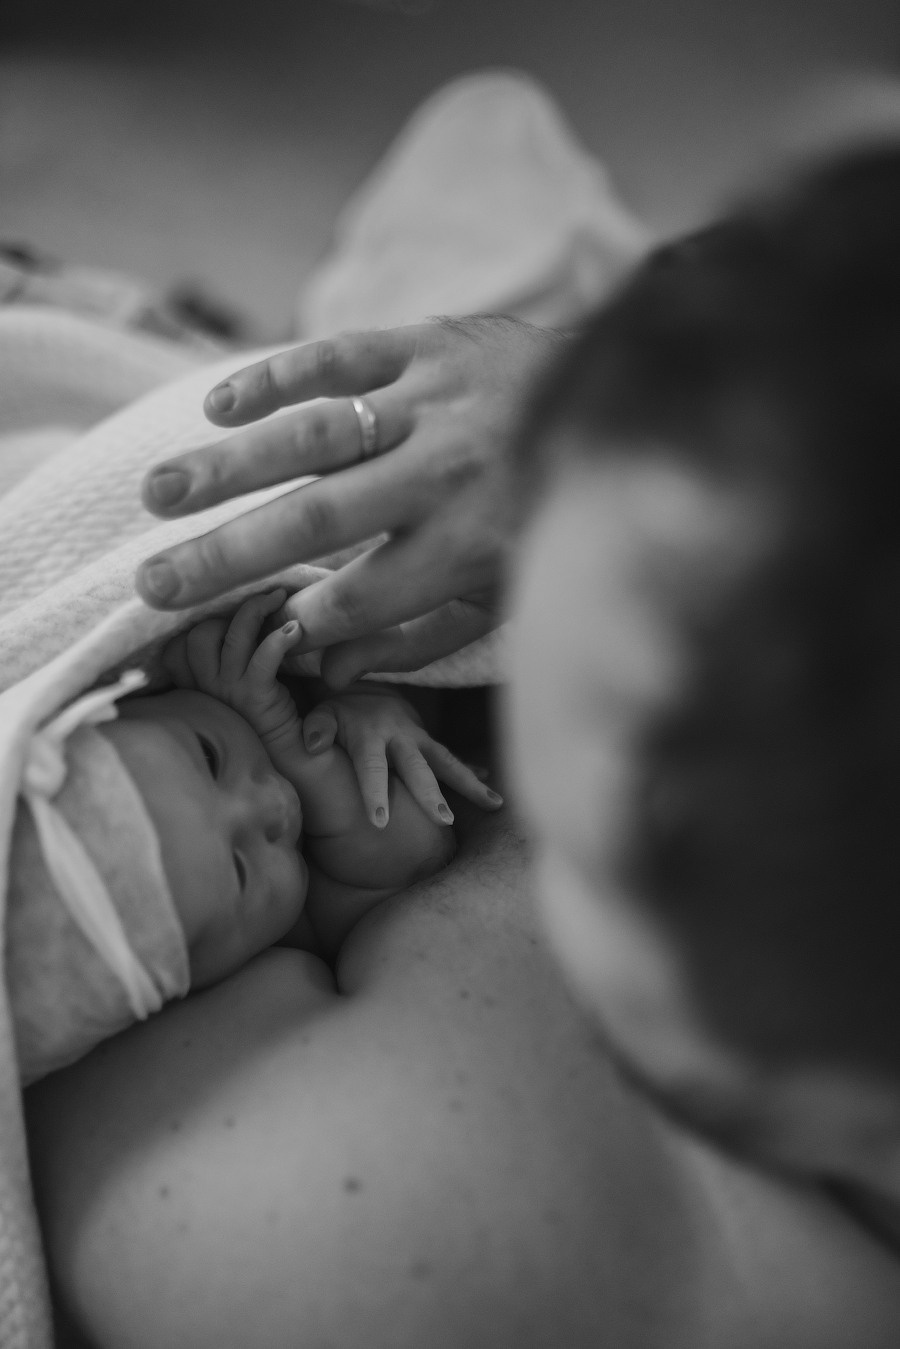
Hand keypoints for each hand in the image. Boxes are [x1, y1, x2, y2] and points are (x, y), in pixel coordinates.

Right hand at [137, 316, 566, 686]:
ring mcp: (435, 402)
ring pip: (314, 435)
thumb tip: (329, 668)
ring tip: (157, 493)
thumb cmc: (552, 512)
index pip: (370, 595)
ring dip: (228, 465)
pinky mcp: (429, 344)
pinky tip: (216, 406)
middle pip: (320, 521)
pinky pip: (339, 355)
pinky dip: (276, 378)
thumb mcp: (507, 591)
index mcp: (472, 544)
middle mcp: (447, 474)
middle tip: (154, 581)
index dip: (312, 622)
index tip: (266, 636)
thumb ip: (421, 632)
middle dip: (229, 557)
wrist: (631, 398)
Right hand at [161, 589, 301, 748]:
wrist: (286, 752)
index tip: (225, 617)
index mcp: (197, 685)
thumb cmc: (262, 711)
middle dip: (227, 611)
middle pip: (199, 635)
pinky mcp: (257, 695)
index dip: (197, 625)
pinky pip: (264, 656)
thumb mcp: (232, 685)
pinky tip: (295, 630)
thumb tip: (234, 613)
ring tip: (278, 599)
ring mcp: (230, 691)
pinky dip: (280, 638)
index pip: (176, 647)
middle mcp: (208, 687)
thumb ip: (222, 659)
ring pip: (232, 636)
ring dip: (256, 609)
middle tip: (259, 602)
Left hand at [302, 687, 502, 829]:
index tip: (380, 823)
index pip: (372, 767)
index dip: (375, 793)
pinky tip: (492, 797)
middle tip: (442, 820)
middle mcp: (400, 738)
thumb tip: (312, 745)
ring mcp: (421, 740)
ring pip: (447, 763)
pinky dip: (473, 776)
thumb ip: (317, 728)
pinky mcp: (431, 744)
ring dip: (468, 783)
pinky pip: (455, 761)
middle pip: (417, 769)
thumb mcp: (324, 713)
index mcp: (370, 736)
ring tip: (493, 803)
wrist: (368, 686)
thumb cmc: (340, 710)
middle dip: (430, 795)